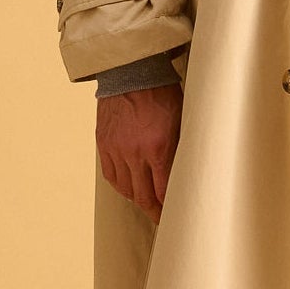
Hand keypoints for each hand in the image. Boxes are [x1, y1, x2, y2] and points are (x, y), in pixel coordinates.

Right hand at [96, 84, 183, 221]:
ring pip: (125, 189)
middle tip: (161, 218)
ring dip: (137, 199)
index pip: (164, 191)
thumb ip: (179, 148)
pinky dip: (121, 185)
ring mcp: (116, 149)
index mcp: (158, 147)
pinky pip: (111, 175)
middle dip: (154, 211)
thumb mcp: (181, 119)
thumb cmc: (162, 92)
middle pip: (143, 196)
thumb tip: (185, 173)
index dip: (169, 207)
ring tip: (147, 202)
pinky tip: (130, 187)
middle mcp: (134, 152)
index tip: (175, 214)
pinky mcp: (103, 144)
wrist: (131, 70)